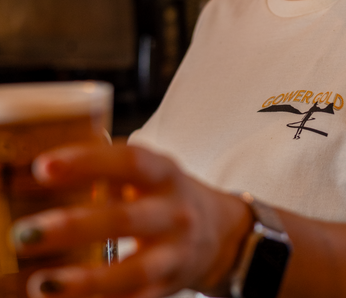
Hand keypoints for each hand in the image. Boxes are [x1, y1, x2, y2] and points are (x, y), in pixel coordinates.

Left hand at [12, 141, 252, 297]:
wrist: (219, 233)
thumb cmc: (167, 195)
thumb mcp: (151, 171)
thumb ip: (110, 165)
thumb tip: (44, 166)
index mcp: (166, 174)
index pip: (130, 161)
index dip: (89, 162)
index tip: (44, 167)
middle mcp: (174, 212)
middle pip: (127, 218)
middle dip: (75, 226)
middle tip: (26, 233)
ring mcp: (175, 253)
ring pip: (135, 270)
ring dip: (86, 281)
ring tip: (42, 283)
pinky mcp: (168, 289)